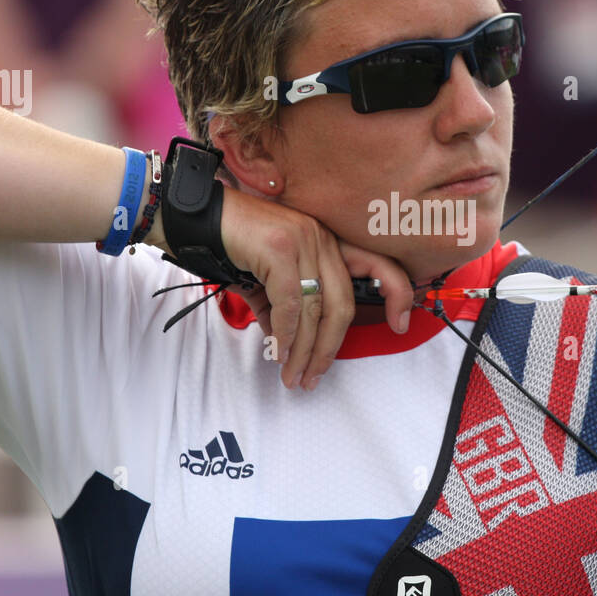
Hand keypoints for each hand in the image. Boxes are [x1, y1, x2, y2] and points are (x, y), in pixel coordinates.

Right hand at [210, 185, 415, 390]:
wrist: (194, 217)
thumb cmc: (232, 246)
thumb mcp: (268, 280)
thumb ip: (283, 311)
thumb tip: (288, 347)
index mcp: (327, 242)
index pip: (378, 264)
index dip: (396, 294)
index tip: (401, 325)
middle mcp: (322, 237)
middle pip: (342, 304)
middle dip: (329, 349)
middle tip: (312, 377)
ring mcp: (303, 239)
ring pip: (316, 309)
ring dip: (303, 351)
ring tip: (291, 375)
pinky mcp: (280, 248)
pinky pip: (291, 302)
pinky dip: (286, 333)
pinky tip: (278, 351)